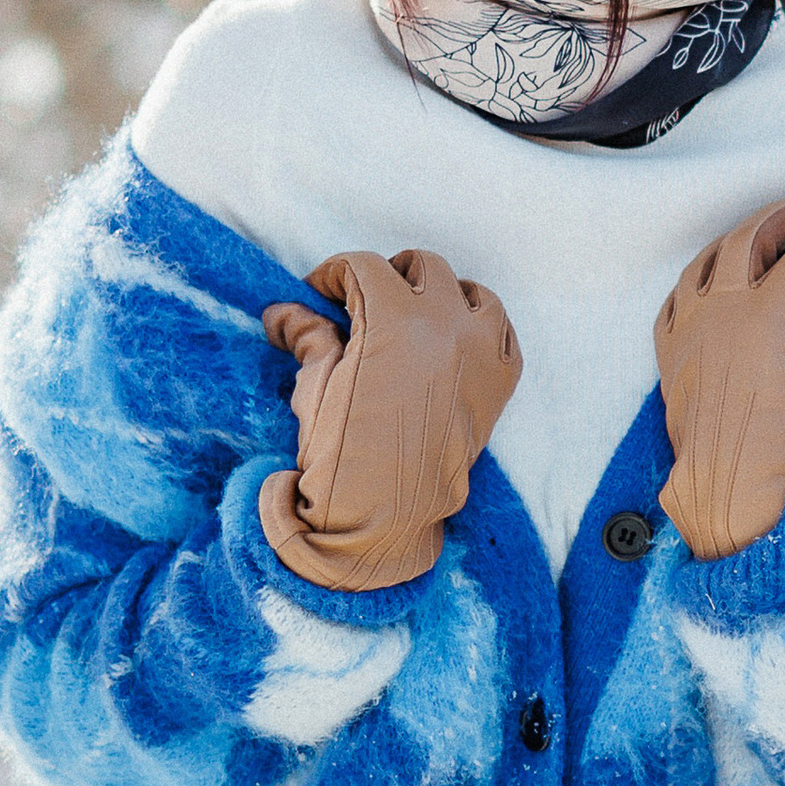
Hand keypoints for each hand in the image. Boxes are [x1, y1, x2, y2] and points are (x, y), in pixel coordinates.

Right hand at [259, 249, 518, 591]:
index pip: (364, 267)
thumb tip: (283, 311)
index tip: (319, 292)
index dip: (333, 274)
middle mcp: (447, 326)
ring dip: (441, 295)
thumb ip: (308, 338)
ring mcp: (481, 353)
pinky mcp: (500, 384)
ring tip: (413, 318)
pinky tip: (452, 343)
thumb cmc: (341, 455)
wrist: (383, 518)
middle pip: (422, 267)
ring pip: (471, 292)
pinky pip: (501, 332)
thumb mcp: (315, 389)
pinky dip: (479, 327)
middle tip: (362, 305)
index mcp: (394, 320)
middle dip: (387, 278)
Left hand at [653, 197, 784, 562]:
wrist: (722, 495)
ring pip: (709, 256)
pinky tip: (717, 281)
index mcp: (768, 318)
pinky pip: (679, 294)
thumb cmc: (781, 457)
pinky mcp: (669, 348)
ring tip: (766, 237)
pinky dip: (702, 277)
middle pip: (752, 236)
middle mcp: (722, 309)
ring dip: (741, 239)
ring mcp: (690, 325)